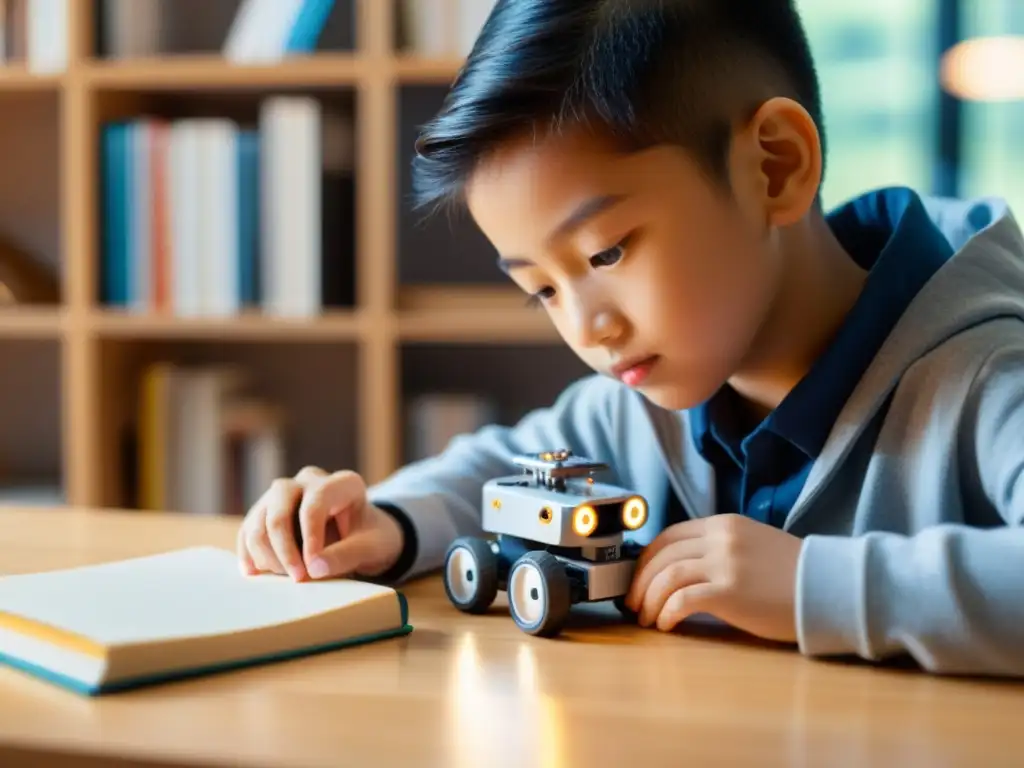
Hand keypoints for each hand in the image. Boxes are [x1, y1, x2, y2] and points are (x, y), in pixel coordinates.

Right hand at [236, 466, 404, 581]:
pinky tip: (255, 574)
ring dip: (266, 553)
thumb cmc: (370, 538)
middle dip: (284, 546)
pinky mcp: (267, 511)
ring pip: (260, 518)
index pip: (315, 503)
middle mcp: (310, 480)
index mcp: (342, 483)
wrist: (362, 536)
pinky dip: (249, 553)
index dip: (310, 537)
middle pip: (280, 505)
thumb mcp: (371, 548)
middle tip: (296, 578)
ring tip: (285, 578)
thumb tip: (313, 568)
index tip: (311, 570)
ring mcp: (285, 493)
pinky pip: (249, 529)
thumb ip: (347, 556)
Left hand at [624, 514, 802, 642]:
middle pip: (662, 556)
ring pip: (667, 576)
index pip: (669, 536)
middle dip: (641, 581)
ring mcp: (724, 563)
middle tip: (633, 604)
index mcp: (723, 524)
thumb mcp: (752, 544)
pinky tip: (666, 625)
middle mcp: (720, 538)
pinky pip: (683, 600)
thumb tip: (681, 568)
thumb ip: (718, 548)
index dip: (647, 559)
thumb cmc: (793, 573)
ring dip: (649, 600)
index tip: (638, 579)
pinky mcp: (729, 592)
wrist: (829, 587)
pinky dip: (667, 612)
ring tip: (646, 619)